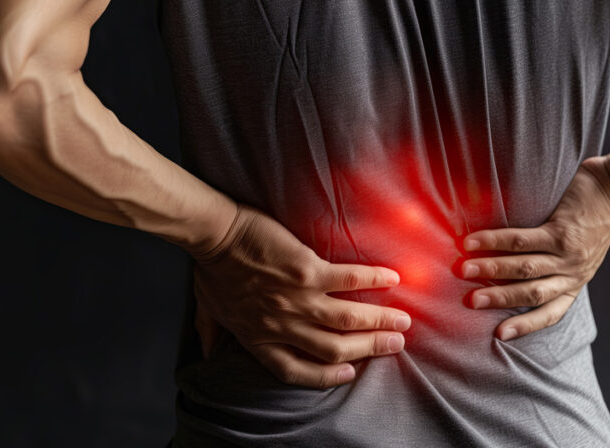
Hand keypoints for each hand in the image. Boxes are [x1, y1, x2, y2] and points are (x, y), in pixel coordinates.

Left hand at [190, 203, 411, 388]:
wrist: (214, 234)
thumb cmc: (210, 269)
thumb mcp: (207, 310)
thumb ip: (212, 333)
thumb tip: (207, 352)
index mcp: (259, 339)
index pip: (297, 370)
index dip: (326, 376)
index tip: (350, 372)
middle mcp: (283, 325)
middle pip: (335, 348)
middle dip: (370, 348)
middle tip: (396, 344)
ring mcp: (298, 299)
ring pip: (348, 319)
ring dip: (380, 321)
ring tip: (403, 321)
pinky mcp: (307, 271)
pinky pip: (349, 279)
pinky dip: (373, 279)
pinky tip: (393, 278)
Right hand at [459, 155, 609, 339]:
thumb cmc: (592, 221)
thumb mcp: (582, 254)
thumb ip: (556, 265)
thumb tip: (513, 272)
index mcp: (574, 283)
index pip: (551, 313)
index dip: (525, 326)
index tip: (499, 335)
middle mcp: (572, 274)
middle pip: (531, 294)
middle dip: (498, 300)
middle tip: (469, 302)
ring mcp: (568, 254)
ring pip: (524, 268)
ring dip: (491, 270)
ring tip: (464, 270)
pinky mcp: (561, 232)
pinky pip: (522, 240)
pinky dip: (494, 242)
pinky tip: (474, 241)